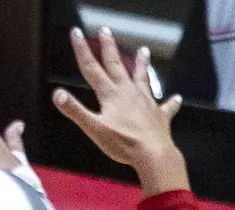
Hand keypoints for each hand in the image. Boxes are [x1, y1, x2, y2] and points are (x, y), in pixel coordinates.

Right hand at [53, 27, 188, 195]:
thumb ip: (75, 110)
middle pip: (116, 65)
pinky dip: (171, 102)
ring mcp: (145, 102)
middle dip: (108, 47)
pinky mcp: (159, 115)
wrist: (152, 152)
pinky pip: (166, 106)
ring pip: (142, 77)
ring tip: (144, 50)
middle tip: (105, 30)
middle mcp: (128, 92)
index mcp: (111, 94)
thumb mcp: (93, 128)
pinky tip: (177, 98)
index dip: (82, 50)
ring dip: (142, 63)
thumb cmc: (123, 142)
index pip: (91, 68)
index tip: (76, 33)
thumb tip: (57, 94)